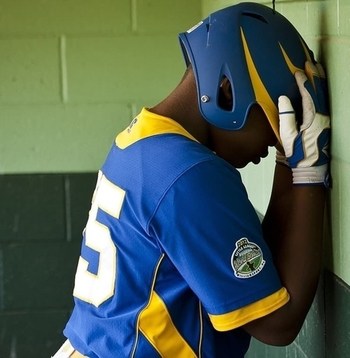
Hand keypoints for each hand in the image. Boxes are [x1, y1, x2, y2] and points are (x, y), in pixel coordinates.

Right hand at [278, 61, 330, 185]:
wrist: (311, 167)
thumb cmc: (298, 154)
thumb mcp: (287, 137)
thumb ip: (286, 116)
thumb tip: (283, 98)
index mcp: (313, 119)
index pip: (309, 95)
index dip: (304, 82)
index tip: (298, 72)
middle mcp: (322, 116)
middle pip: (320, 91)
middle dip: (315, 76)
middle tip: (310, 62)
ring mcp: (326, 118)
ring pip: (324, 95)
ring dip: (320, 80)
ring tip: (316, 68)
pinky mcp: (325, 122)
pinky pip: (323, 101)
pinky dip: (321, 90)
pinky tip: (318, 85)